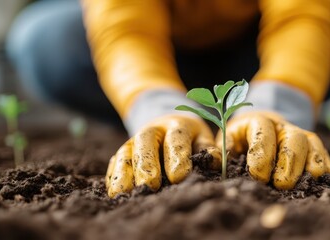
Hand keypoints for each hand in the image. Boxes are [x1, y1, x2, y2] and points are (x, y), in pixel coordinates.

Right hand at [105, 114, 220, 197]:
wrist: (167, 123)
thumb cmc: (190, 138)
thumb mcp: (203, 138)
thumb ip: (208, 150)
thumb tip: (215, 164)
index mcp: (177, 125)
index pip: (176, 139)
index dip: (177, 157)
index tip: (179, 177)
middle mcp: (152, 131)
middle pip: (145, 144)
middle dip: (146, 164)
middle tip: (149, 185)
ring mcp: (133, 141)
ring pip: (125, 154)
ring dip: (123, 174)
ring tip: (124, 194)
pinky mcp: (122, 153)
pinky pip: (114, 164)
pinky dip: (113, 177)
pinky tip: (116, 193)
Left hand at [217, 111, 329, 188]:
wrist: (259, 126)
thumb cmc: (239, 139)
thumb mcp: (227, 140)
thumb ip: (222, 151)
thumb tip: (214, 162)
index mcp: (257, 121)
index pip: (263, 132)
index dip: (262, 154)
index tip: (258, 175)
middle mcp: (282, 126)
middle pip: (293, 139)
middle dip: (289, 163)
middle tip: (281, 185)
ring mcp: (300, 134)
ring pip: (312, 145)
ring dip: (310, 166)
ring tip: (305, 186)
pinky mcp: (312, 146)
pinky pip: (322, 154)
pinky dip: (323, 168)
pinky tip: (319, 183)